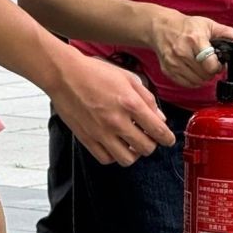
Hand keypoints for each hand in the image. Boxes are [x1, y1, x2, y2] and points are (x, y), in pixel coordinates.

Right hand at [47, 50, 175, 166]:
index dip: (167, 138)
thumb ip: (147, 99)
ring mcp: (101, 133)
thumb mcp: (128, 78)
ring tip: (131, 143)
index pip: (158, 131)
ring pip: (127, 159)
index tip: (167, 139)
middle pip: (145, 148)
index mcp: (130, 104)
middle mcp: (117, 121)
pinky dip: (114, 155)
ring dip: (133, 153)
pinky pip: (106, 159)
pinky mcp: (87, 139)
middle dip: (151, 144)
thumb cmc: (94, 72)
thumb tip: (159, 118)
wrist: (65, 75)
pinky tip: (114, 144)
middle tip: (148, 137)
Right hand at [147, 11, 232, 87]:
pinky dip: (193, 81)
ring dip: (203, 77)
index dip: (218, 66)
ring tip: (202, 67)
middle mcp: (182, 52)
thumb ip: (226, 32)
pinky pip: (185, 84)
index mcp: (194, 40)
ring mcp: (174, 63)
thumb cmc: (185, 26)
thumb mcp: (208, 24)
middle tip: (211, 64)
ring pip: (196, 81)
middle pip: (204, 75)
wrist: (161, 27)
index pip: (210, 64)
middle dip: (211, 71)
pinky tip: (194, 71)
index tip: (219, 63)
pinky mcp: (168, 70)